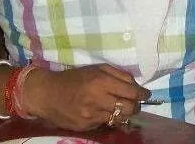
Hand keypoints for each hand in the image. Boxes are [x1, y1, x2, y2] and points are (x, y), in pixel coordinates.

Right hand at [23, 64, 149, 130]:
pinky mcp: (88, 126)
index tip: (146, 94)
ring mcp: (92, 115)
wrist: (49, 94)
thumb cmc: (74, 77)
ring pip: (120, 118)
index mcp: (101, 80)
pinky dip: (110, 118)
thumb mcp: (95, 68)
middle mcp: (98, 98)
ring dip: (125, 113)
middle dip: (136, 106)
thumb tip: (135, 84)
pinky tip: (105, 112)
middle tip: (135, 102)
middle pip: (129, 108)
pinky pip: (107, 123)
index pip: (131, 92)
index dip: (142, 94)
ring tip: (122, 108)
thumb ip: (117, 74)